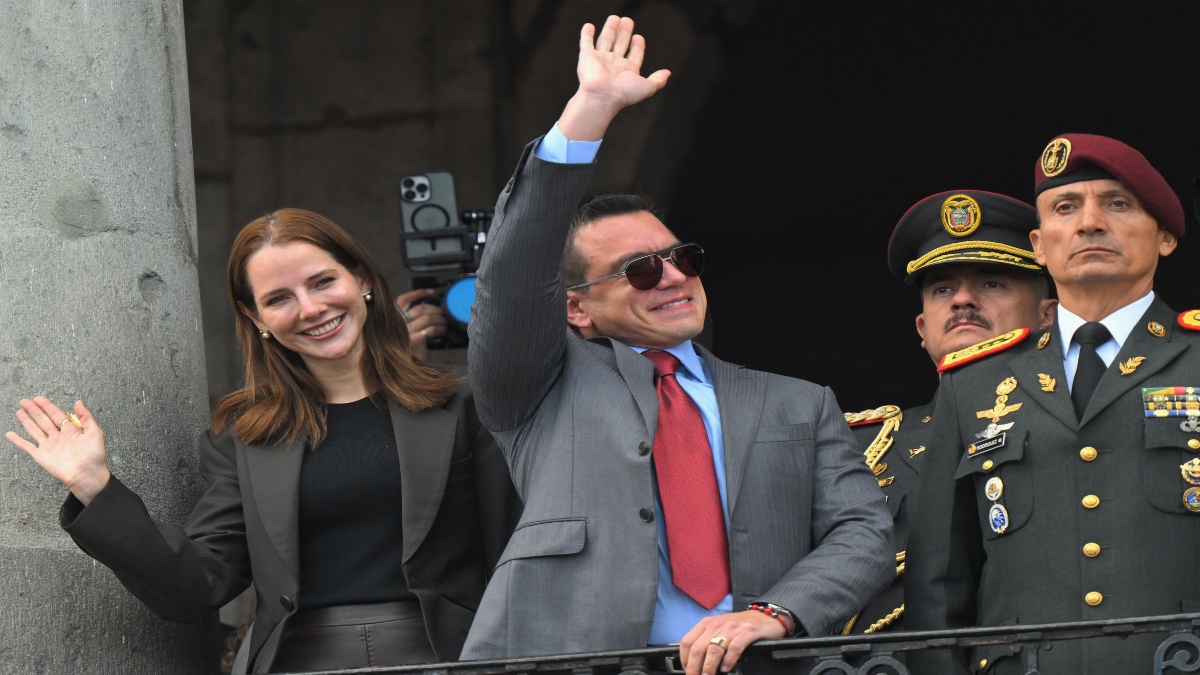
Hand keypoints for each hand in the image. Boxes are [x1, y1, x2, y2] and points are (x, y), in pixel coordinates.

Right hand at [6, 397, 109, 505]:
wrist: (86, 474)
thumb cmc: (94, 456)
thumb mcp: (95, 432)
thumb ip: (86, 417)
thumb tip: (78, 402)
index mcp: (71, 430)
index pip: (56, 414)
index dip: (47, 406)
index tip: (38, 398)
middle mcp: (58, 437)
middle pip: (43, 420)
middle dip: (34, 410)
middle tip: (24, 401)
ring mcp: (49, 446)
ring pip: (34, 430)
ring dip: (26, 421)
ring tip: (19, 412)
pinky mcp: (41, 456)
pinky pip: (27, 446)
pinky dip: (17, 440)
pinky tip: (10, 434)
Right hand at [395, 289, 447, 360]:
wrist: (403, 369)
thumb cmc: (408, 349)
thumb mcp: (407, 331)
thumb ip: (414, 319)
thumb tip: (431, 310)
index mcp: (395, 317)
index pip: (404, 299)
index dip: (419, 293)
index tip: (433, 293)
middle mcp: (398, 323)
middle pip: (420, 308)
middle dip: (435, 310)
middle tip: (443, 315)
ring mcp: (405, 332)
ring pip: (427, 317)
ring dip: (440, 319)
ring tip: (445, 324)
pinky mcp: (412, 341)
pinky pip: (430, 330)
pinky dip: (439, 329)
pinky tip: (443, 330)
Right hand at [557, 15, 670, 141]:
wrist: (602, 97)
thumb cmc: (624, 94)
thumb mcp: (648, 87)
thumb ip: (658, 80)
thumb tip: (668, 73)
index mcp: (627, 71)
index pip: (634, 54)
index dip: (637, 45)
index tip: (638, 37)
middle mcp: (614, 65)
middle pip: (620, 44)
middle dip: (624, 32)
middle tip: (627, 20)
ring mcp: (600, 59)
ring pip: (606, 40)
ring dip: (610, 29)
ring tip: (615, 17)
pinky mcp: (586, 56)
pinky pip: (586, 42)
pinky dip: (586, 34)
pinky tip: (589, 26)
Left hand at [679, 610, 786, 674]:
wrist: (764, 617)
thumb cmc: (739, 626)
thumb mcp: (718, 628)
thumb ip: (703, 639)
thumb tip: (686, 655)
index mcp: (707, 623)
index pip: (687, 641)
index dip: (684, 659)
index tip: (687, 670)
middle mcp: (717, 624)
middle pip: (699, 648)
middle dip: (694, 667)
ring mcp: (732, 627)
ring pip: (714, 649)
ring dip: (709, 667)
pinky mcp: (747, 632)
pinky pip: (734, 648)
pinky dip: (729, 660)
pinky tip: (726, 668)